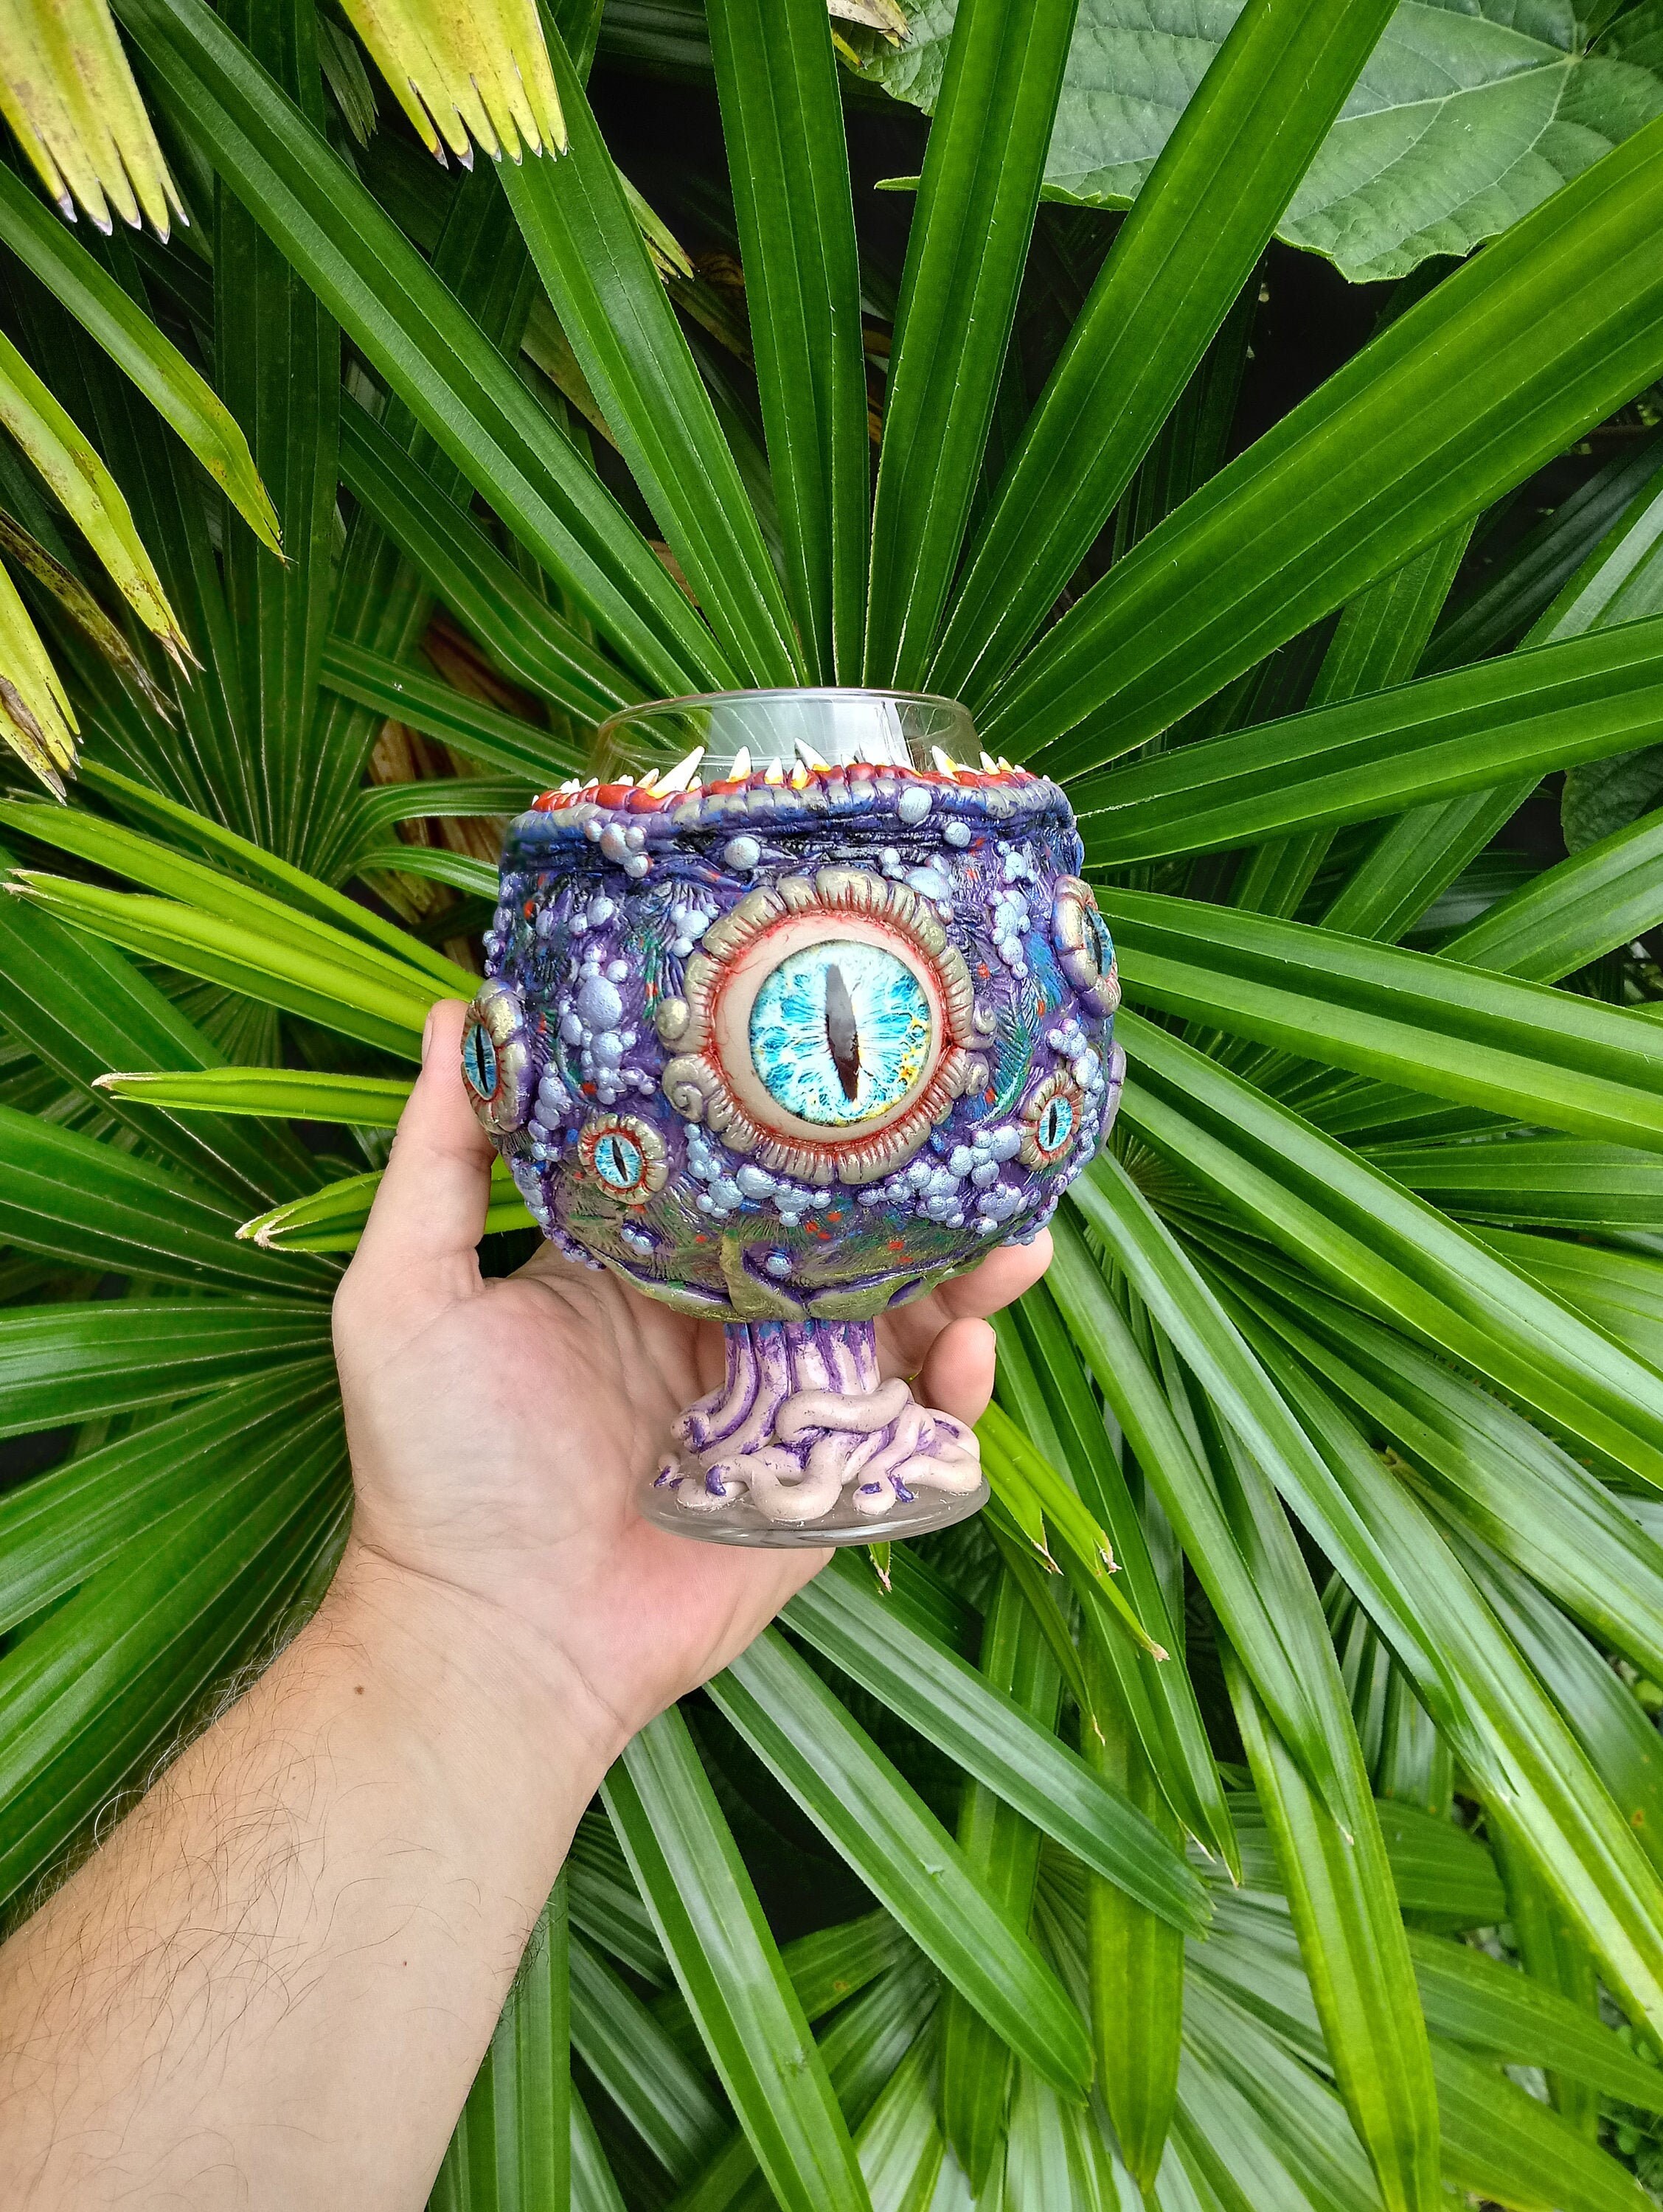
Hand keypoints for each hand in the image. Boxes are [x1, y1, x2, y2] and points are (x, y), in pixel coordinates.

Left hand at [331, 999, 1051, 1756]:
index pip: (736, 1169)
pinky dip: (957, 1391)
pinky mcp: (823, 1483)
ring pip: (897, 1321)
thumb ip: (439, 1160)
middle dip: (908, 1188)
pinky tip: (970, 1352)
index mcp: (644, 1266)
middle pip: (839, 1236)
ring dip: (962, 1277)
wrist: (496, 1639)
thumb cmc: (439, 1469)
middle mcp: (723, 1322)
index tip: (851, 1045)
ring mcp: (781, 1404)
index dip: (795, 1115)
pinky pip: (912, 1430)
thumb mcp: (409, 1294)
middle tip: (968, 1133)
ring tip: (1015, 1234)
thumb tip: (461, 1015)